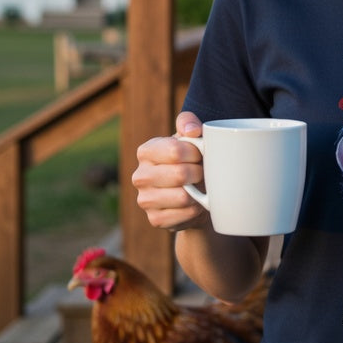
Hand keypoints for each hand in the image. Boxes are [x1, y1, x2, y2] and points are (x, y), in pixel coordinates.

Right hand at [131, 111, 208, 230]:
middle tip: (202, 173)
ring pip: (182, 197)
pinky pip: (184, 215)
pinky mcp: (155, 219)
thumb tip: (192, 131)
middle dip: (199, 173)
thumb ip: (189, 123)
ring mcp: (145, 200)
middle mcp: (140, 176)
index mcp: (146, 151)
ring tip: (199, 188)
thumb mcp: (190, 137)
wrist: (195, 193)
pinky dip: (196, 210)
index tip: (201, 155)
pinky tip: (196, 204)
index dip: (196, 152)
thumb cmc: (192, 160)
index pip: (175, 150)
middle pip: (180, 174)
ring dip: (199, 193)